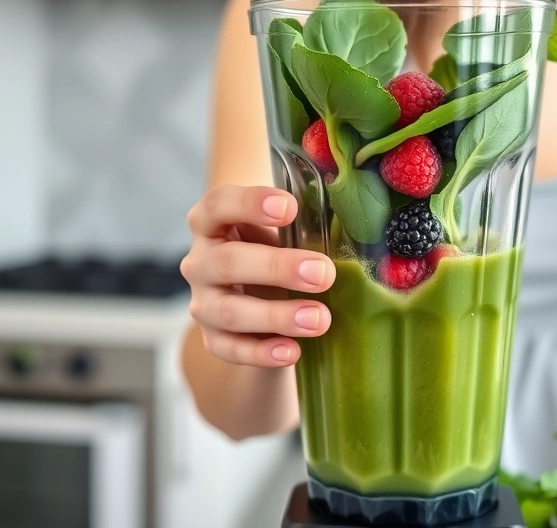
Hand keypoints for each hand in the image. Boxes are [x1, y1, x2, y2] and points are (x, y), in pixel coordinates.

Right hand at [181, 185, 335, 367]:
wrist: (251, 297)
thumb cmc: (270, 251)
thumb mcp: (280, 232)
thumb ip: (304, 227)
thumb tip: (356, 227)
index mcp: (212, 222)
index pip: (219, 205)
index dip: (250, 203)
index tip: (290, 208)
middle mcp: (200, 261)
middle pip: (227, 261)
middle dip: (277, 267)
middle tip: (322, 273)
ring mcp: (203, 302)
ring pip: (229, 311)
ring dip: (276, 316)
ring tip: (319, 319)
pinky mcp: (212, 338)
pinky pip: (230, 349)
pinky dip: (261, 353)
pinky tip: (292, 351)